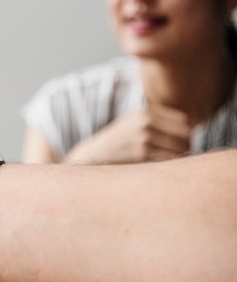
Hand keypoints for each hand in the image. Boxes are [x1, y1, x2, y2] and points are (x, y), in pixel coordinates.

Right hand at [65, 103, 190, 163]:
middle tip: (179, 156)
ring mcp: (143, 138)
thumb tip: (189, 132)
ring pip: (179, 148)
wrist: (92, 155)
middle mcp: (146, 122)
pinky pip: (168, 159)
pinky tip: (161, 169)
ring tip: (170, 164)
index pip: (183, 121)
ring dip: (179, 157)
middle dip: (186, 146)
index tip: (180, 144)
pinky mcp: (141, 154)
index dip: (186, 133)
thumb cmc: (116, 143)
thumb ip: (157, 122)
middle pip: (185, 134)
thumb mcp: (132, 123)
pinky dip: (170, 165)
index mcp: (145, 112)